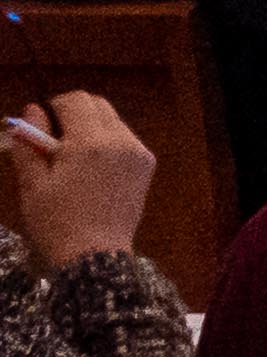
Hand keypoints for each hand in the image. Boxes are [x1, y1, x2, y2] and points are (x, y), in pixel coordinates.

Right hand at [4, 94, 154, 263]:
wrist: (94, 256)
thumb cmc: (56, 222)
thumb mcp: (32, 183)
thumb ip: (30, 142)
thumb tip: (32, 110)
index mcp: (91, 142)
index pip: (76, 100)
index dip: (54, 107)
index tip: (41, 127)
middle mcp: (122, 141)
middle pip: (98, 105)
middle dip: (73, 114)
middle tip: (54, 142)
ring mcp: (139, 153)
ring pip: (113, 121)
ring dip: (91, 128)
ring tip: (71, 159)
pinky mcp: (147, 166)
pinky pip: (125, 140)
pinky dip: (107, 143)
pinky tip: (92, 170)